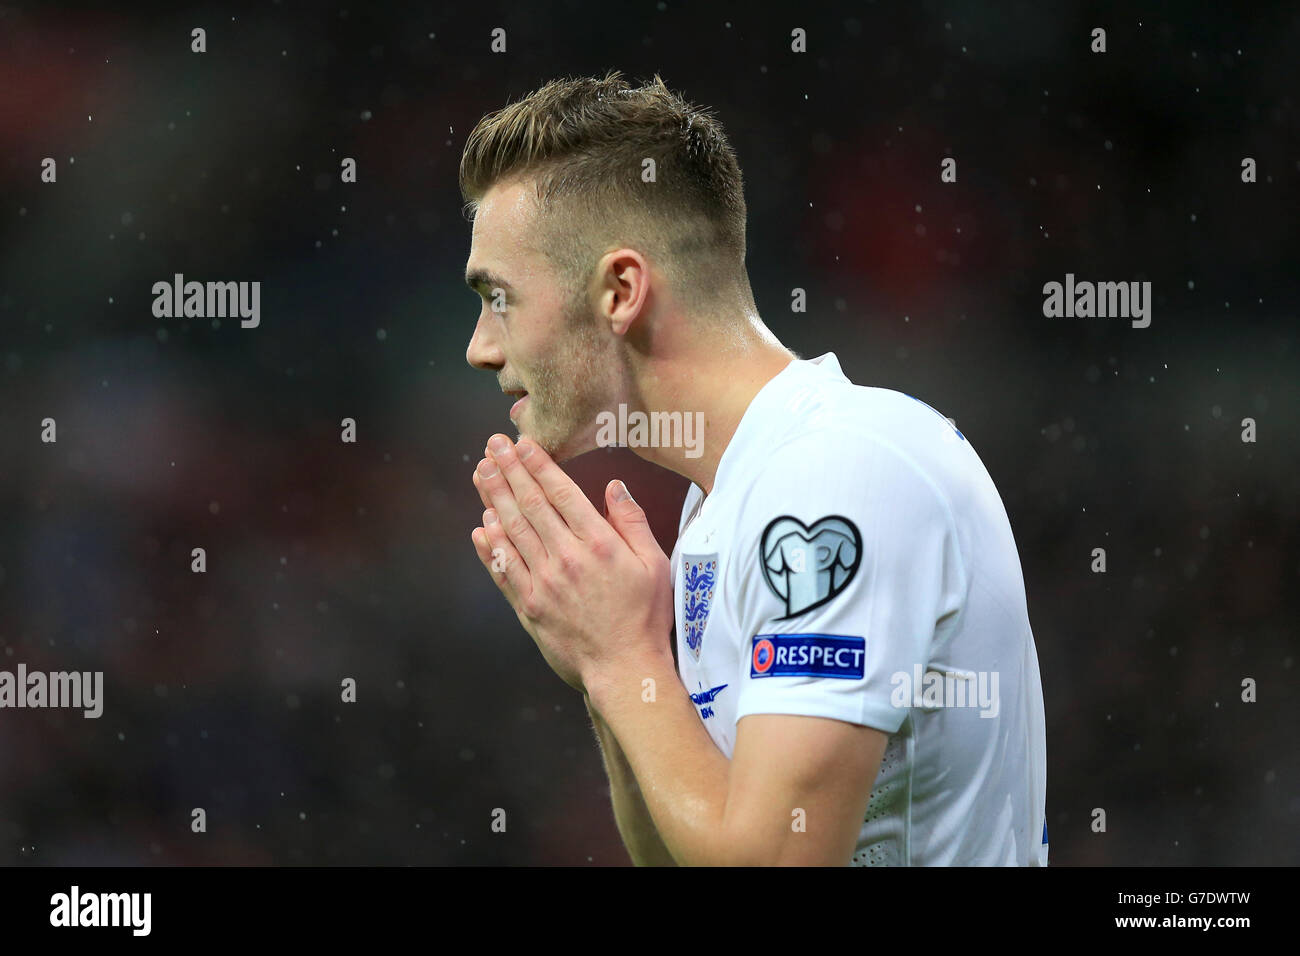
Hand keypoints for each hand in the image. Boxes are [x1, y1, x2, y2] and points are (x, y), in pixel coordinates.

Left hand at [469, 434, 673, 693]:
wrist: (625, 669)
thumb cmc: (645, 618)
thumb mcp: (655, 564)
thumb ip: (632, 522)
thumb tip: (613, 487)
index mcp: (598, 543)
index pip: (561, 493)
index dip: (538, 464)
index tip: (522, 444)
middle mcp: (565, 558)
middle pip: (530, 505)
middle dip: (508, 471)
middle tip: (492, 446)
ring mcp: (543, 583)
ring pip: (512, 532)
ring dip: (493, 499)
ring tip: (481, 473)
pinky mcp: (529, 607)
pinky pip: (503, 570)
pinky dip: (490, 546)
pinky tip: (481, 526)